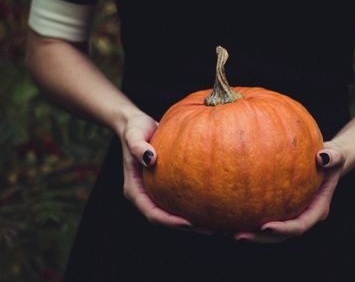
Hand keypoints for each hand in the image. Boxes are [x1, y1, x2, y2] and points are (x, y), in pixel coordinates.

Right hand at [120, 112, 210, 233]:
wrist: (137, 124)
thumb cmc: (134, 128)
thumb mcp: (134, 134)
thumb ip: (138, 146)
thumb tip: (151, 159)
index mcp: (135, 191)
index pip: (152, 214)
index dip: (170, 222)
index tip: (190, 223)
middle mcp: (146, 196)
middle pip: (166, 220)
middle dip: (189, 227)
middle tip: (214, 230)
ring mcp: (156, 193)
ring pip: (176, 214)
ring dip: (196, 221)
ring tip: (220, 223)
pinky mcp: (167, 187)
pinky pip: (182, 200)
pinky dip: (197, 205)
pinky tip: (217, 204)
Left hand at [233, 141, 345, 242]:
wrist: (325, 160)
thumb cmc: (331, 157)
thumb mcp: (336, 154)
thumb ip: (333, 157)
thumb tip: (322, 157)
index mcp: (316, 210)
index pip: (299, 226)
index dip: (282, 230)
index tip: (265, 227)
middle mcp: (301, 216)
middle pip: (279, 236)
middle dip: (258, 238)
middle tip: (237, 236)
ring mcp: (288, 214)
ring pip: (267, 231)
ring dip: (248, 233)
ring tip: (224, 230)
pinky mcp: (277, 208)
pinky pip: (260, 214)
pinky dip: (244, 216)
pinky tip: (225, 213)